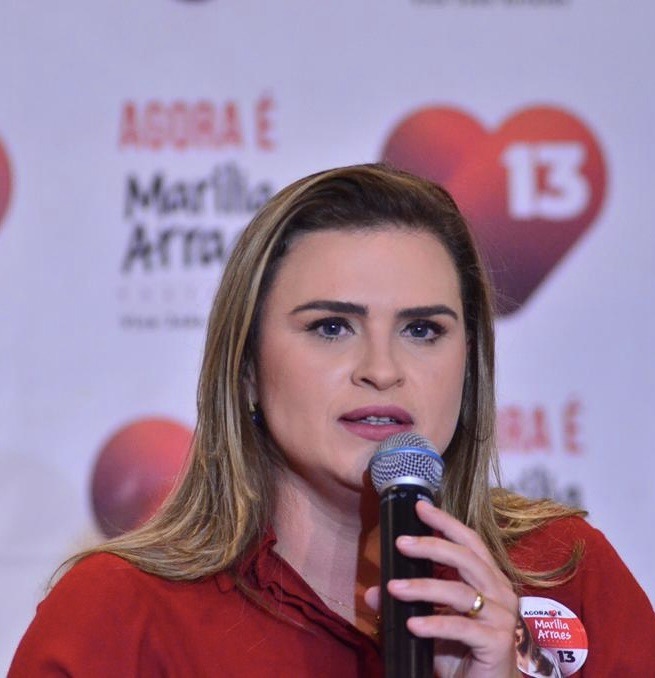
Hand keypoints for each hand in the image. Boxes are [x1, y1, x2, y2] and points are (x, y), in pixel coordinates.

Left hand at [365, 500, 520, 677]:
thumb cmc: (462, 654)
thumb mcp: (429, 623)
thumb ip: (406, 604)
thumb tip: (371, 591)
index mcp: (489, 581)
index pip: (470, 542)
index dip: (446, 523)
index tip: (420, 507)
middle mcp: (500, 593)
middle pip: (466, 558)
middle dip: (431, 545)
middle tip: (400, 543)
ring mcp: (502, 618)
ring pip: (459, 592)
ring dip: (422, 587)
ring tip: (393, 588)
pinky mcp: (497, 643)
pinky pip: (461, 628)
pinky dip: (434, 624)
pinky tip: (412, 625)